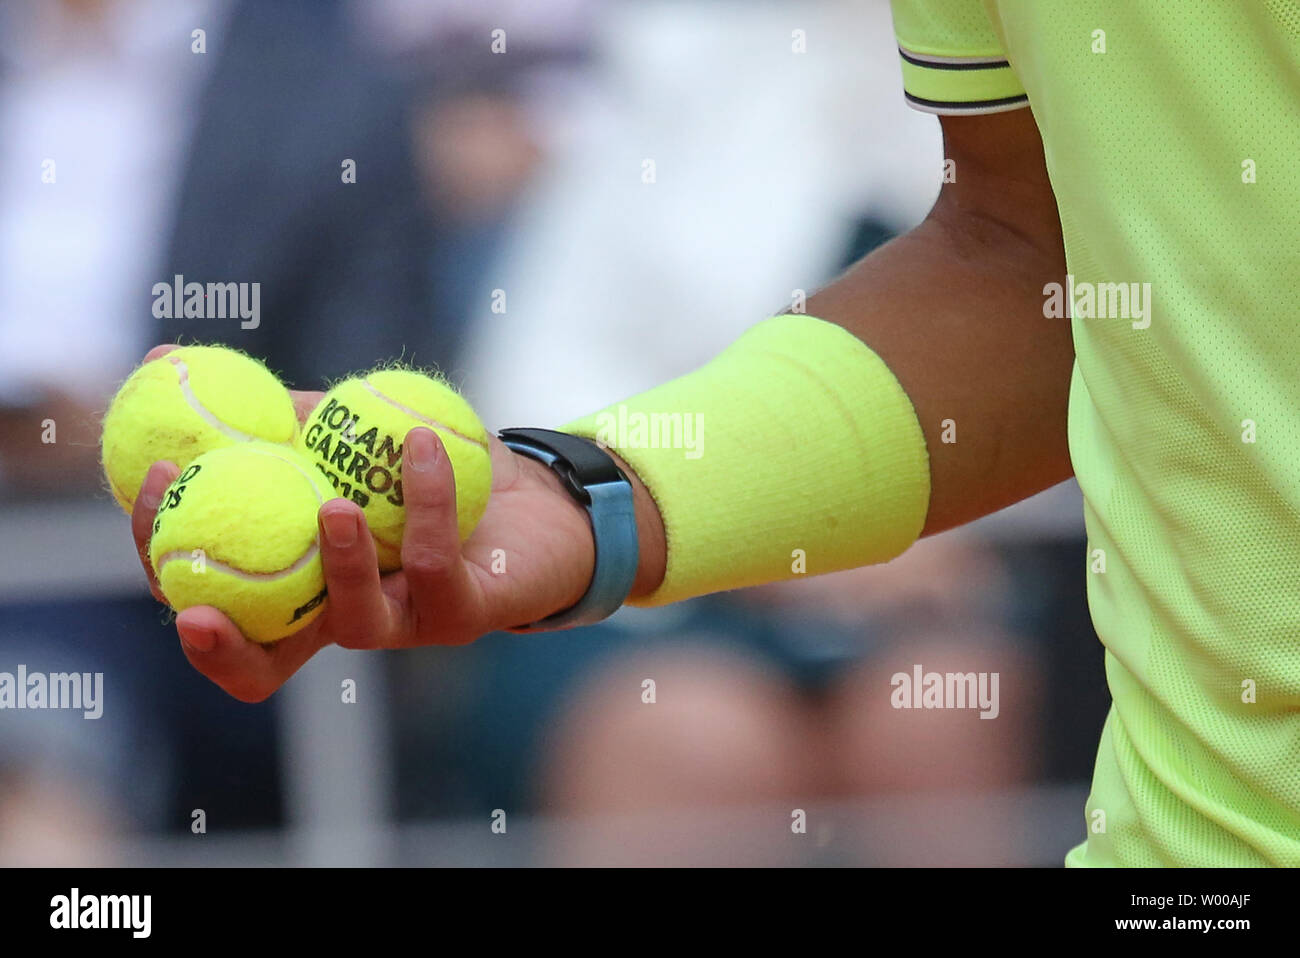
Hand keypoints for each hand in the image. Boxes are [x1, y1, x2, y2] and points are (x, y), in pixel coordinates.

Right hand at [130, 345, 664, 701]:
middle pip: (264, 662)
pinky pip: (433, 562)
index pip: (214, 598)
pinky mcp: (466, 613)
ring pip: (355, 624)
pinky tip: (421, 442)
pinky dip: (425, 500)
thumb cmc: (429, 466)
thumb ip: (266, 413)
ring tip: (333, 506)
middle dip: (221, 645)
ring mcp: (406, 624)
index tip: (147, 491)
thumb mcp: (341, 434)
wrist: (536, 487)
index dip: (166, 563)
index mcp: (299, 583)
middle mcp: (343, 617)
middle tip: (192, 605)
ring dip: (339, 564)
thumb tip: (167, 358)